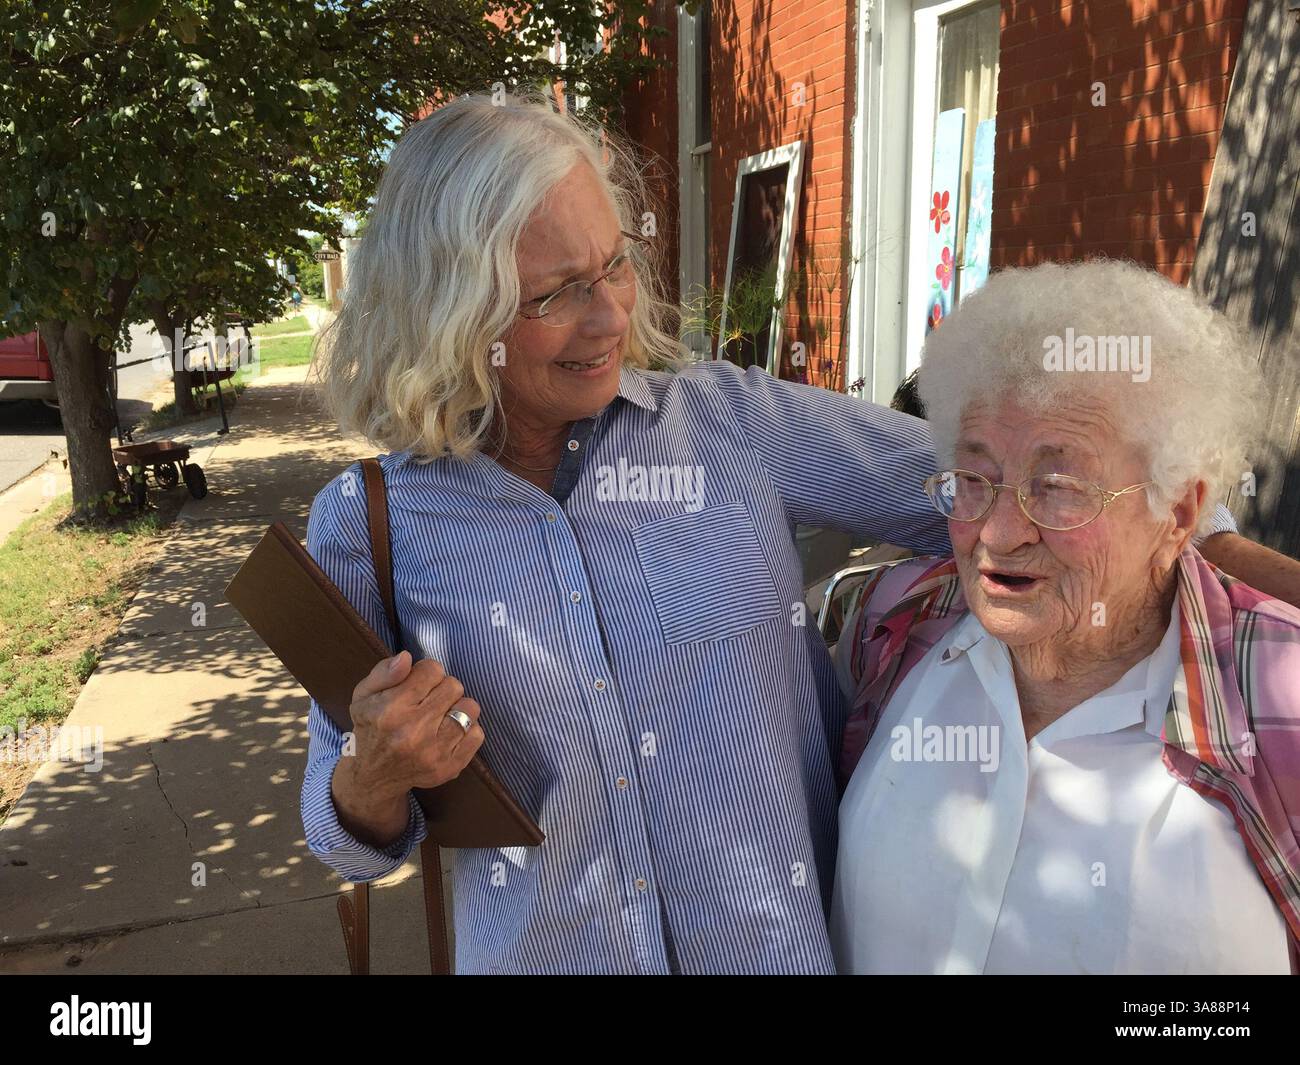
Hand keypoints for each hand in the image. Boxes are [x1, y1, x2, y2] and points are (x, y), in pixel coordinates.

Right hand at [347, 650, 483, 794]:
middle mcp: (413, 732)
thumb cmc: (371, 727)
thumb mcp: (363, 695)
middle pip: (453, 686)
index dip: (426, 673)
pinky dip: (467, 730)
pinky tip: (448, 732)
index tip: (418, 684)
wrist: (373, 776)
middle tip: (428, 701)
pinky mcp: (449, 767)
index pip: (432, 670)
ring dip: (457, 708)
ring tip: (440, 716)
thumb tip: (407, 658)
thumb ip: (383, 672)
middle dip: (442, 688)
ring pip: (469, 708)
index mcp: (390, 710)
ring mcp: (434, 752)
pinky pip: (477, 734)